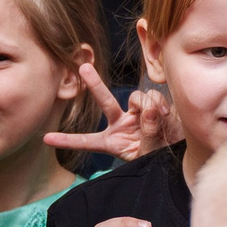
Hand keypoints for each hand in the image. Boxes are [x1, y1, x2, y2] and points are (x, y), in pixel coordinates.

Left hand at [44, 66, 179, 160]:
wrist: (180, 153)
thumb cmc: (160, 159)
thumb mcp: (148, 155)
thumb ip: (147, 134)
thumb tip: (148, 108)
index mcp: (113, 142)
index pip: (87, 141)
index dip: (68, 140)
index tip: (46, 139)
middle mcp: (121, 124)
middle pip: (105, 101)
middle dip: (95, 84)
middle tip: (83, 68)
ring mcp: (137, 113)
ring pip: (136, 98)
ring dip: (148, 107)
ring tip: (160, 121)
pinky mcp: (152, 106)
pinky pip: (152, 97)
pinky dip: (160, 105)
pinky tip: (165, 116)